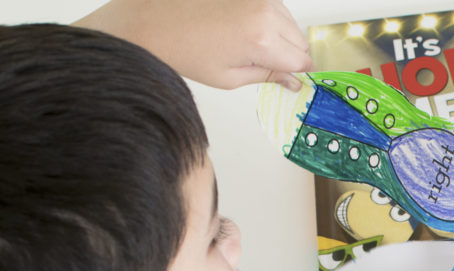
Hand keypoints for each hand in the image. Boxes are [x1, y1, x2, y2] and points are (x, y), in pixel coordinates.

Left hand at [75, 0, 314, 90]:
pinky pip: (273, 5)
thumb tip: (292, 80)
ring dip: (279, 35)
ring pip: (289, 21)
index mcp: (262, 40)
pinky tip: (242, 27)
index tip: (291, 77)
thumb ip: (268, 76)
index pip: (302, 61)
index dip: (297, 72)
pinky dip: (267, 18)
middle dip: (288, 53)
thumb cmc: (183, 49)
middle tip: (260, 62)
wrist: (151, 21)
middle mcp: (264, 12)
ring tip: (245, 43)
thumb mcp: (229, 77)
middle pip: (300, 39)